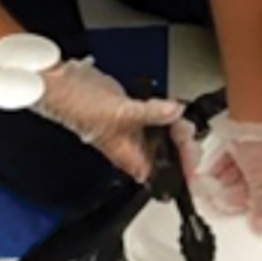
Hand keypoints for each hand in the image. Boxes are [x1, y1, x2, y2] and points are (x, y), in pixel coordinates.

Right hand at [37, 59, 180, 182]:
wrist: (65, 83)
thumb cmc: (79, 107)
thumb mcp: (121, 112)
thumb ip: (152, 113)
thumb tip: (175, 112)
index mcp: (131, 159)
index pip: (164, 176)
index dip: (183, 173)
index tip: (196, 162)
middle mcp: (136, 149)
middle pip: (171, 157)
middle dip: (184, 145)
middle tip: (187, 130)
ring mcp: (137, 131)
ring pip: (167, 137)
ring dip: (178, 128)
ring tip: (182, 118)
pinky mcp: (135, 113)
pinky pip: (159, 117)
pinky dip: (169, 112)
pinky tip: (175, 106)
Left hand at [203, 114, 261, 233]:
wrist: (248, 120)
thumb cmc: (261, 147)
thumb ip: (260, 209)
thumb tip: (261, 228)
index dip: (243, 206)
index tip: (229, 206)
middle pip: (247, 190)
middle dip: (230, 193)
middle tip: (216, 194)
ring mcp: (256, 160)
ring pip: (236, 177)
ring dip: (222, 181)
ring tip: (211, 183)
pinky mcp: (242, 149)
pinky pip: (229, 164)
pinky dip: (219, 169)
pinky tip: (212, 172)